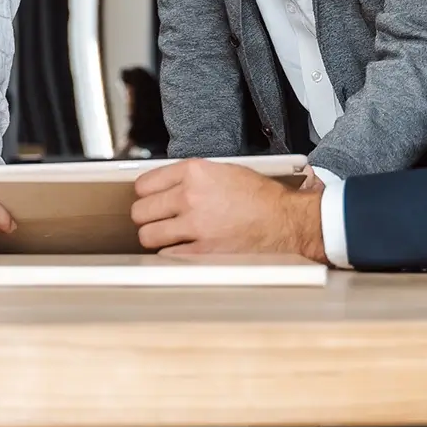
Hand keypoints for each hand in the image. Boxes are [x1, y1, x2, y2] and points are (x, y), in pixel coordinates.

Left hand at [130, 159, 324, 259]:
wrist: (285, 221)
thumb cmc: (261, 197)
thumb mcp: (224, 171)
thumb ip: (192, 176)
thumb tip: (166, 185)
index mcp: (195, 172)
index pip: (144, 183)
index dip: (145, 193)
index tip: (149, 198)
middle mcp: (191, 196)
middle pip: (141, 210)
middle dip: (146, 215)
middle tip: (155, 218)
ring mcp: (195, 225)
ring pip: (148, 235)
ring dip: (154, 236)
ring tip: (164, 235)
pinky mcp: (202, 251)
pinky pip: (167, 255)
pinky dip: (171, 253)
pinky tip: (181, 248)